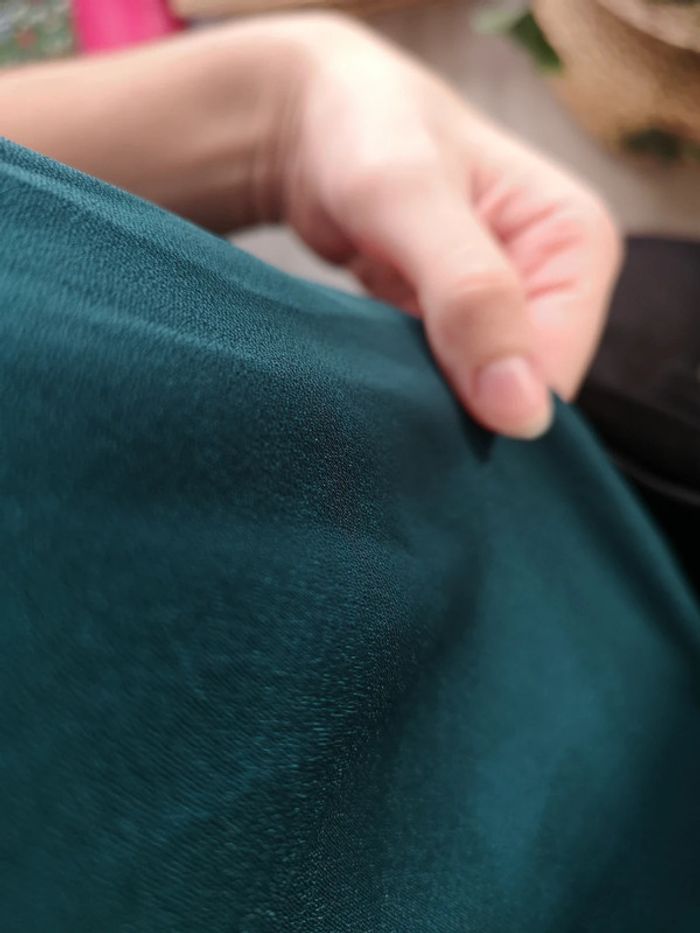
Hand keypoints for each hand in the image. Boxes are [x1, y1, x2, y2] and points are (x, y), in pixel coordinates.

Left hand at [276, 16, 621, 438]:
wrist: (314, 126)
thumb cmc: (365, 132)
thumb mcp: (410, 198)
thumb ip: (470, 293)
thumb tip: (525, 412)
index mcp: (576, 243)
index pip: (555, 371)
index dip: (491, 402)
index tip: (420, 393)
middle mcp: (552, 281)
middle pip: (520, 391)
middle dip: (458, 406)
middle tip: (388, 379)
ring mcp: (506, 309)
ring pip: (479, 397)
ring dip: (428, 401)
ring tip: (377, 368)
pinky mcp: (462, 328)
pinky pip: (445, 387)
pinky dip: (409, 390)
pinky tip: (377, 371)